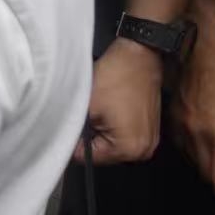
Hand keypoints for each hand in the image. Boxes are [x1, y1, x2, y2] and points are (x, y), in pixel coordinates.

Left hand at [80, 40, 162, 163]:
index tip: (72, 126)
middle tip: (87, 114)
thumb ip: (74, 130)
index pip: (90, 158)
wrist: (138, 56)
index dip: (76, 142)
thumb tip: (64, 143)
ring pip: (111, 144)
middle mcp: (144, 150)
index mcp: (129, 149)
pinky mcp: (149, 129)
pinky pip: (123, 135)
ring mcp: (149, 140)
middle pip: (103, 154)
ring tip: (99, 110)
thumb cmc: (115, 77)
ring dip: (101, 131)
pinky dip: (112, 125)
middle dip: (90, 137)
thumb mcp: (87, 106)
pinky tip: (110, 109)